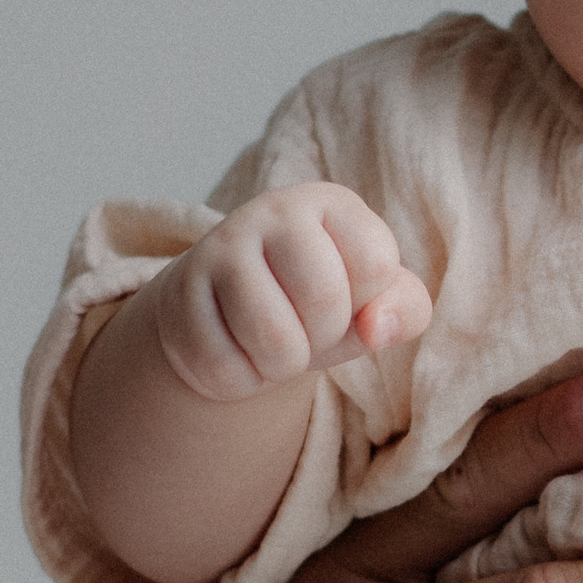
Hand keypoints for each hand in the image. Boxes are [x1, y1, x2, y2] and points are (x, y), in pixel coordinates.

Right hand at [150, 183, 434, 400]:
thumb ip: (404, 310)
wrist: (231, 315)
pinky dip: (242, 379)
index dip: (367, 302)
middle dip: (324, 336)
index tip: (346, 296)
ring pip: (275, 342)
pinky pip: (226, 369)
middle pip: (325, 301)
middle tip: (305, 325)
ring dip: (283, 364)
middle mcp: (271, 211)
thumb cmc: (317, 303)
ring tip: (273, 340)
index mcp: (330, 203)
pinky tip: (236, 348)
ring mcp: (217, 250)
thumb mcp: (375, 302)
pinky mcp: (178, 297)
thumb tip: (376, 328)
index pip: (376, 263)